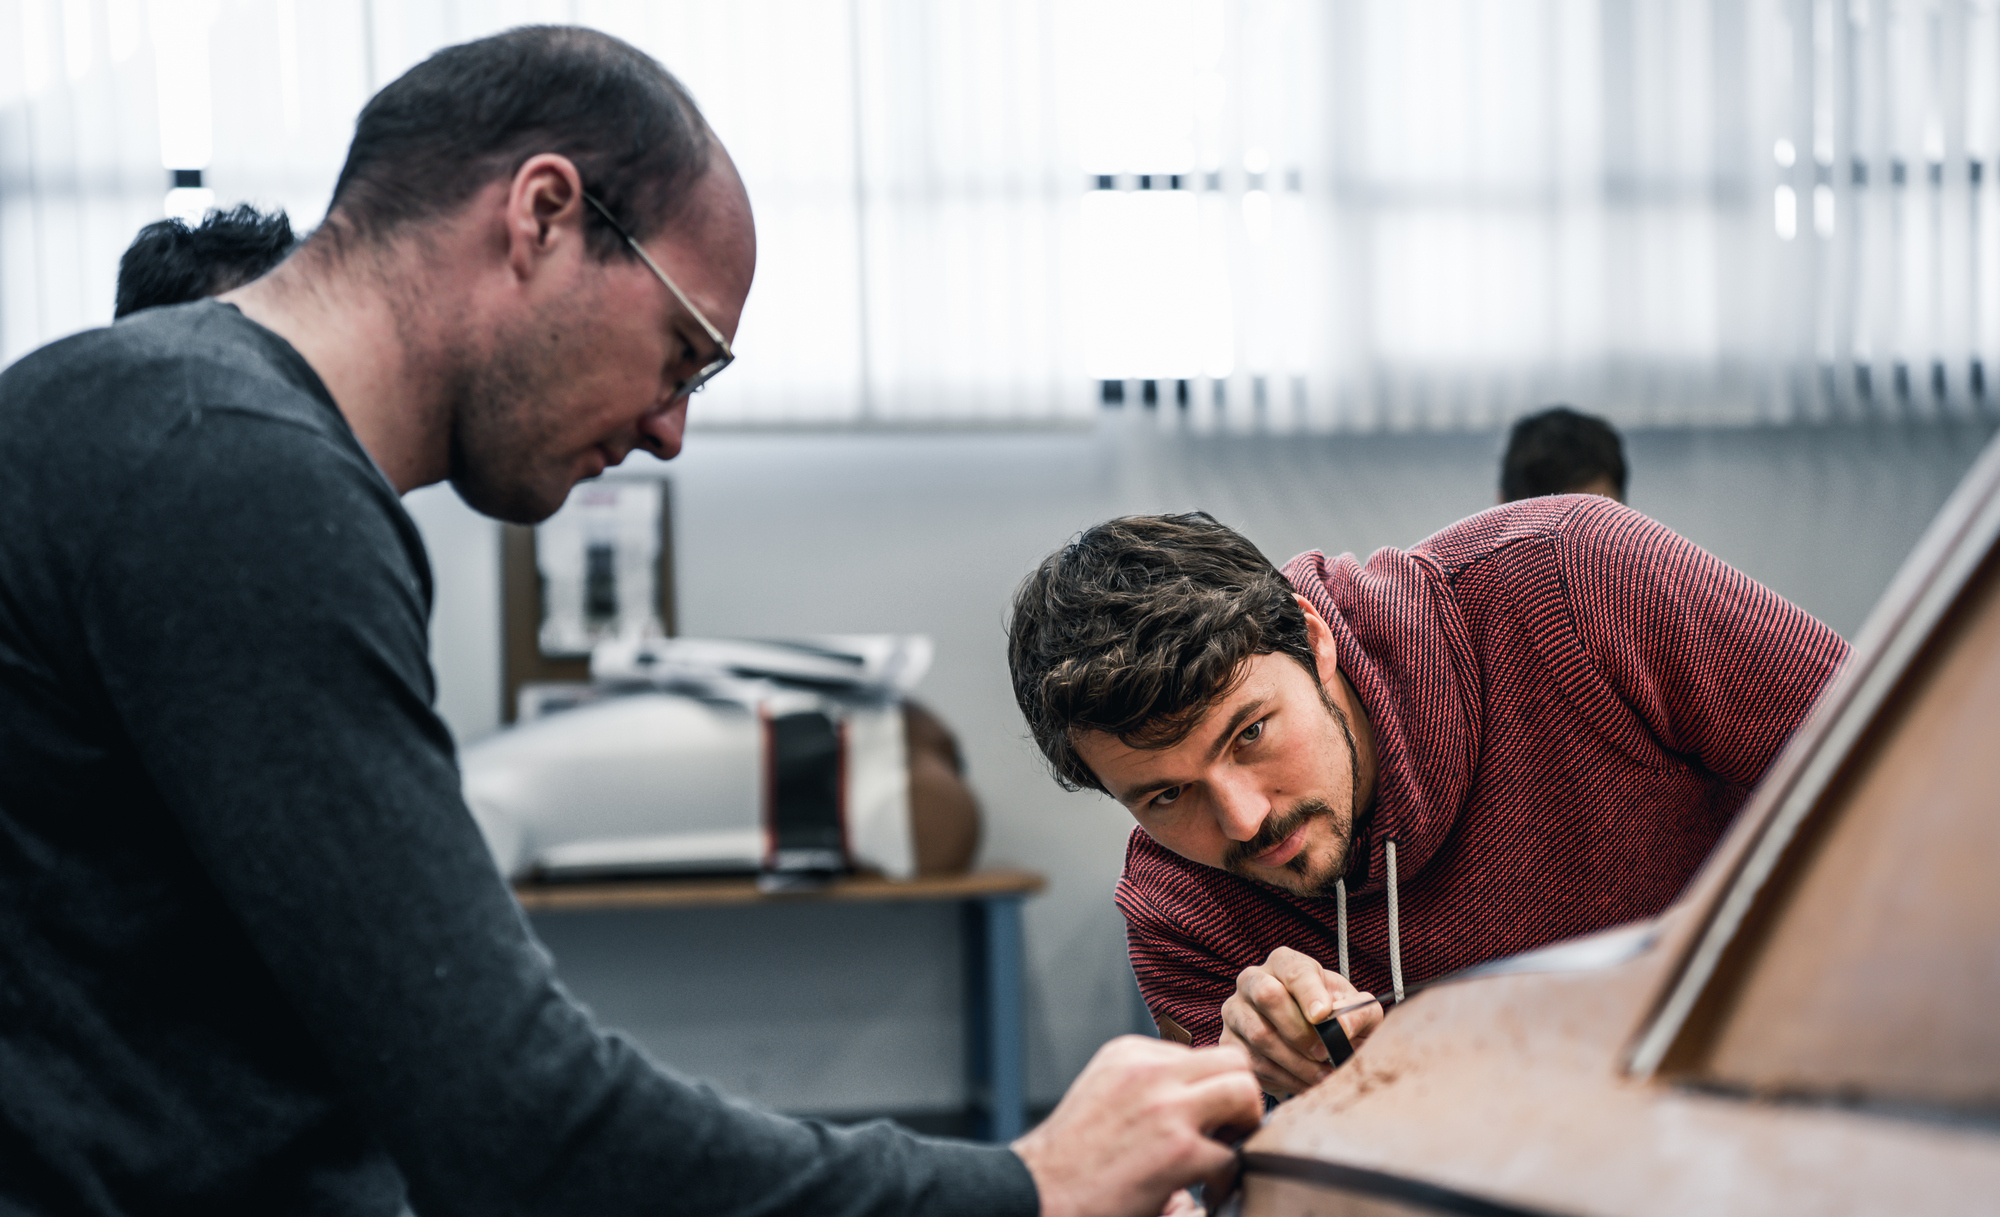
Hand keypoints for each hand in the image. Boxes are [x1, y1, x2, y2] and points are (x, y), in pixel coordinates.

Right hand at [1013, 1035, 1260, 1216]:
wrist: (1037, 1193)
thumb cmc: (1072, 1158)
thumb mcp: (1104, 1093)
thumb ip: (1148, 1083)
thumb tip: (1202, 1096)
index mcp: (1130, 1053)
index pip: (1203, 1054)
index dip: (1212, 1091)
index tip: (1202, 1123)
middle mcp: (1149, 1070)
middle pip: (1235, 1061)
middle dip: (1240, 1100)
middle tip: (1224, 1136)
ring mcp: (1166, 1107)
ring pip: (1246, 1093)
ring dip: (1243, 1128)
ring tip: (1220, 1159)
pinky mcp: (1179, 1151)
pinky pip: (1233, 1155)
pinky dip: (1226, 1179)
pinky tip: (1205, 1193)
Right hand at [1217, 946, 1380, 1097]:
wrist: (1308, 1042)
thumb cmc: (1332, 1017)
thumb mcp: (1355, 1009)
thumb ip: (1358, 1012)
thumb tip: (1342, 1027)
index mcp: (1284, 964)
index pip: (1294, 971)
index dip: (1309, 992)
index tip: (1324, 1015)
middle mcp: (1252, 980)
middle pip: (1267, 995)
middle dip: (1300, 1030)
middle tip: (1324, 1053)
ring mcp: (1235, 1011)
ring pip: (1259, 1035)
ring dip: (1295, 1062)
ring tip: (1322, 1076)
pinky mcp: (1228, 1042)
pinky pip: (1251, 1062)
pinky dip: (1282, 1078)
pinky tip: (1303, 1083)